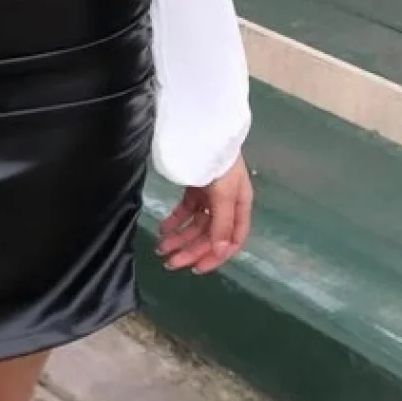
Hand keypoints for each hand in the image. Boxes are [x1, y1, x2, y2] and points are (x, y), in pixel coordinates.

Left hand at [157, 155, 252, 275]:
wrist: (206, 132)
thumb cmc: (220, 163)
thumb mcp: (224, 194)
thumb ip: (222, 224)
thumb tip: (221, 251)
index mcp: (240, 207)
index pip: (233, 240)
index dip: (216, 257)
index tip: (196, 268)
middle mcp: (227, 204)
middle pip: (210, 235)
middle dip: (190, 250)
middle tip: (169, 262)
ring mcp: (211, 195)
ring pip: (195, 224)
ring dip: (179, 238)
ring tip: (161, 248)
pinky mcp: (196, 187)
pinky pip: (185, 210)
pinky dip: (174, 220)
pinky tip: (163, 229)